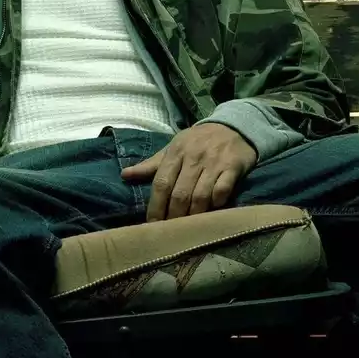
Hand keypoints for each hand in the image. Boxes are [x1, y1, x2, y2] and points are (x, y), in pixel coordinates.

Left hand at [120, 124, 255, 222]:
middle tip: (171, 232)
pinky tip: (214, 209)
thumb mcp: (174, 147)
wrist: (233, 125)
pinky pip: (223, 189)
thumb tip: (124, 175)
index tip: (152, 225)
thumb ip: (151, 165)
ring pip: (200, 195)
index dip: (155, 206)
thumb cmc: (198, 141)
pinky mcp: (233, 166)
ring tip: (190, 228)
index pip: (161, 183)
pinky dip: (217, 202)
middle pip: (179, 193)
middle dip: (173, 216)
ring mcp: (214, 162)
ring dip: (194, 214)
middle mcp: (193, 158)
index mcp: (175, 153)